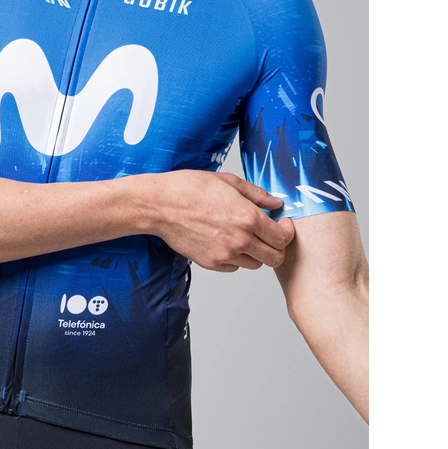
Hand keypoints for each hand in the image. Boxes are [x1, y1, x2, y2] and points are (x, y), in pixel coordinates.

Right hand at [143, 170, 294, 271]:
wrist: (159, 205)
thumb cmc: (189, 189)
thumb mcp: (228, 182)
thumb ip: (257, 194)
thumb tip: (276, 203)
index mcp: (247, 218)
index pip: (282, 238)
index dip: (287, 232)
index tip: (283, 225)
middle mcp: (239, 240)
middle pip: (275, 258)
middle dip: (277, 247)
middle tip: (270, 235)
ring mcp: (224, 255)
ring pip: (255, 264)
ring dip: (256, 252)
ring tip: (244, 236)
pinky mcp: (211, 263)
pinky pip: (234, 267)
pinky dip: (236, 257)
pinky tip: (226, 240)